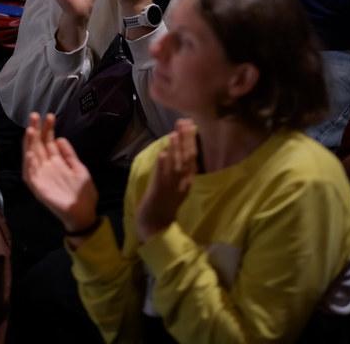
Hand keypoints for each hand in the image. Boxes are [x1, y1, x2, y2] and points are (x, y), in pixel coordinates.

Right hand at [22, 113, 98, 232]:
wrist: (84, 214)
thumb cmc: (83, 193)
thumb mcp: (79, 169)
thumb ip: (69, 155)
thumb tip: (60, 137)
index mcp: (56, 162)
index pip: (48, 141)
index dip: (48, 129)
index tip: (49, 115)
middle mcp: (46, 167)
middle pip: (38, 145)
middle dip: (36, 130)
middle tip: (34, 115)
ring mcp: (41, 177)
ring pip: (31, 157)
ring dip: (29, 144)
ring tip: (30, 130)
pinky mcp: (38, 188)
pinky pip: (30, 176)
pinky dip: (29, 165)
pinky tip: (30, 154)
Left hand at [136, 119, 196, 241]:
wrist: (156, 227)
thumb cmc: (165, 205)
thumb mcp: (178, 187)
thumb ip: (180, 169)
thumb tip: (179, 147)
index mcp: (187, 182)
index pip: (193, 159)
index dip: (192, 141)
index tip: (191, 124)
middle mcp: (181, 183)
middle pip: (186, 159)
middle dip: (185, 140)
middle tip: (184, 122)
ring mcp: (170, 188)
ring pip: (174, 166)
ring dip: (174, 149)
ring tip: (174, 133)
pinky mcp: (158, 192)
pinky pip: (161, 177)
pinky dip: (162, 165)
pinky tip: (162, 153)